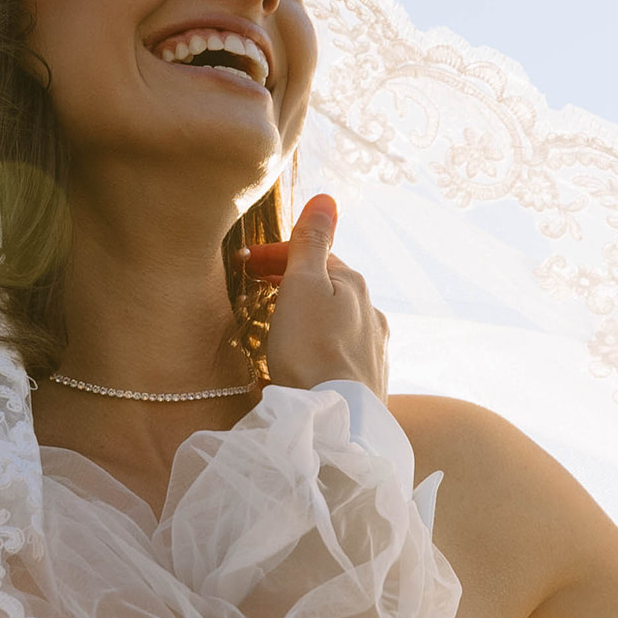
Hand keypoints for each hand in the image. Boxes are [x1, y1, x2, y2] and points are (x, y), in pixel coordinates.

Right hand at [241, 195, 389, 396]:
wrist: (334, 419)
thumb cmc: (310, 350)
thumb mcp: (302, 285)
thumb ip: (311, 243)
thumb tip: (327, 198)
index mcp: (354, 284)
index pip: (313, 254)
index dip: (276, 255)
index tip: (243, 264)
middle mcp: (371, 312)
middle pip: (327, 286)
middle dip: (292, 282)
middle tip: (255, 290)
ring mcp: (374, 348)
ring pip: (336, 319)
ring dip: (308, 314)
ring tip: (278, 325)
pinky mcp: (369, 381)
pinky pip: (340, 351)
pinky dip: (320, 343)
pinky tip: (306, 359)